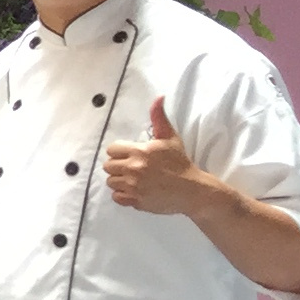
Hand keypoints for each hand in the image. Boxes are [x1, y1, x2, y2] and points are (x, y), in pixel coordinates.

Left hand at [102, 99, 207, 215]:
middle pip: (108, 166)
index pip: (112, 149)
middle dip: (118, 165)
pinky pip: (116, 197)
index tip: (130, 155)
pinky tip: (134, 190)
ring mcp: (133, 186)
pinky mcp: (135, 201)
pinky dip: (122, 194)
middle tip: (132, 167)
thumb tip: (158, 98)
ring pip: (110, 181)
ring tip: (133, 179)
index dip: (120, 151)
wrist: (191, 189)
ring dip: (119, 180)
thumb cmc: (180, 162)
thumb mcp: (170, 138)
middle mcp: (134, 168)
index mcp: (140, 152)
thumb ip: (159, 118)